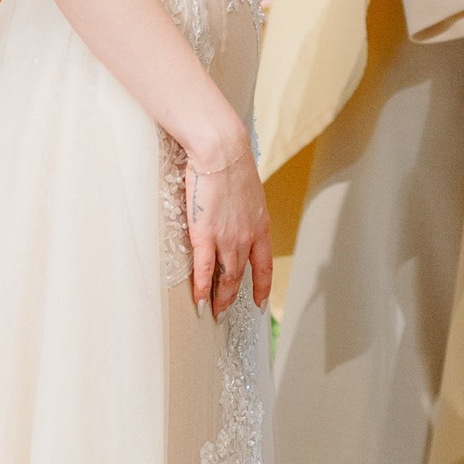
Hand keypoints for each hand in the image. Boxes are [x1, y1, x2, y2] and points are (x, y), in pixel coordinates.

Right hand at [181, 124, 272, 320]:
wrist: (222, 152)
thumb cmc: (232, 163)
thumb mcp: (248, 192)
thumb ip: (244, 209)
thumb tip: (238, 213)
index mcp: (261, 226)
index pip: (264, 265)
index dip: (262, 286)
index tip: (259, 301)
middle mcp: (247, 237)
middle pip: (241, 275)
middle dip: (234, 297)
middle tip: (226, 311)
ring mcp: (227, 238)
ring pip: (225, 277)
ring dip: (219, 298)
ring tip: (213, 311)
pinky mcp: (205, 235)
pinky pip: (204, 269)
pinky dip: (201, 288)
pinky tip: (199, 300)